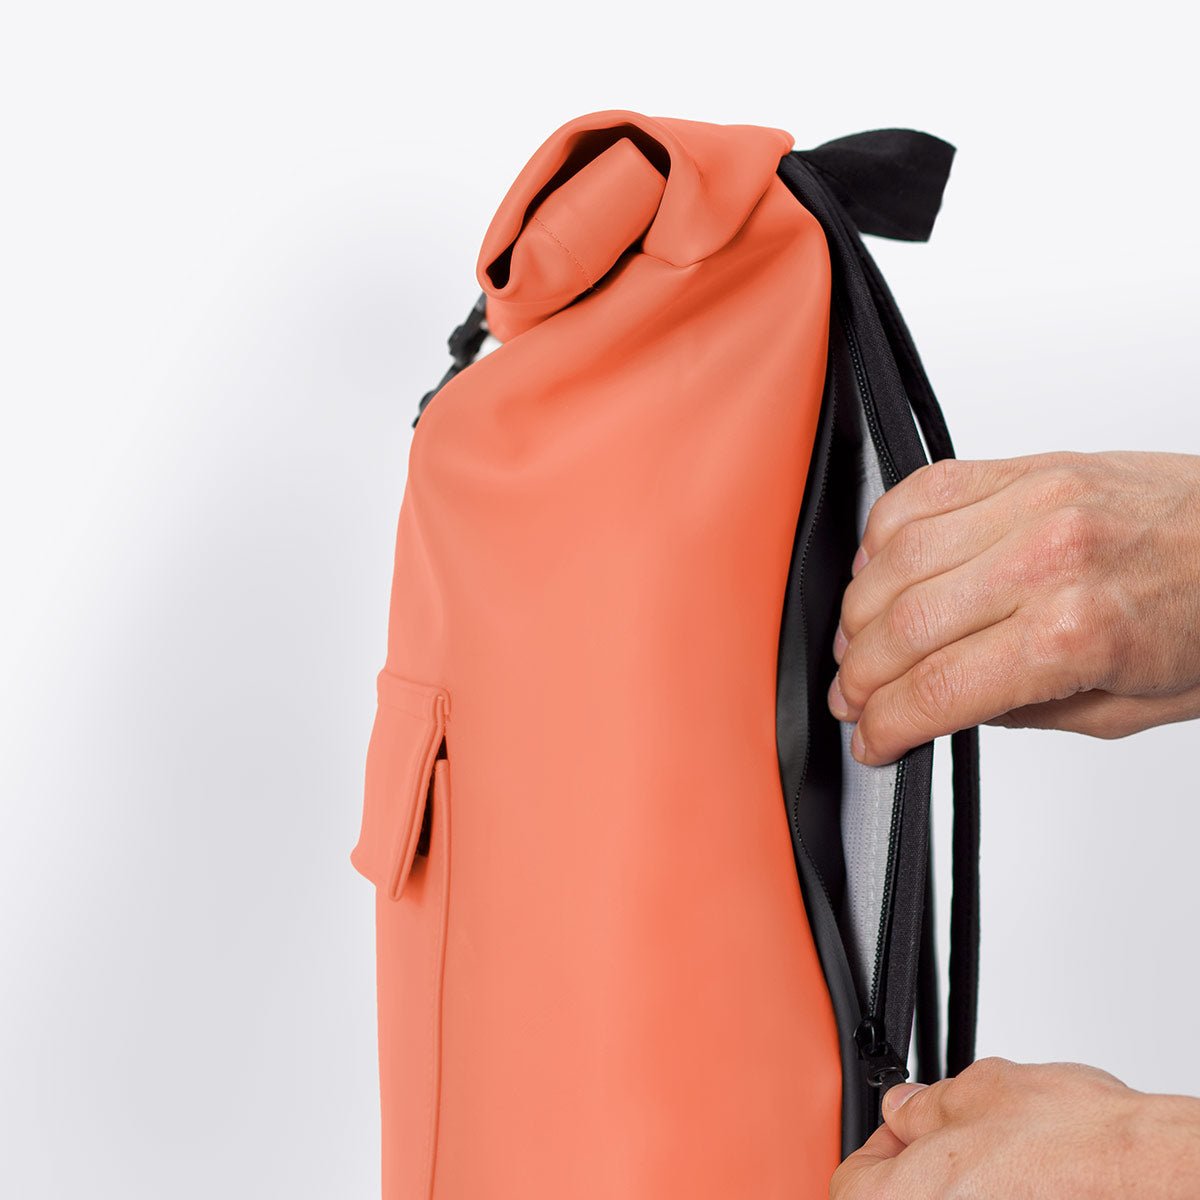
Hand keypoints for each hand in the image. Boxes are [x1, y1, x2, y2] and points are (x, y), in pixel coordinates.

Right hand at [827, 451, 1199, 764]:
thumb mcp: (1128, 709)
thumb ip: (1023, 711)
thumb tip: (944, 705)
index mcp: (1077, 632)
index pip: (936, 689)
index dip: (885, 724)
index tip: (871, 739)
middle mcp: (1047, 557)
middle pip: (902, 625)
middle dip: (860, 675)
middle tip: (852, 698)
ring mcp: (1033, 500)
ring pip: (895, 557)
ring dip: (859, 612)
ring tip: (858, 643)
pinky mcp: (1029, 465)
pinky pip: (921, 492)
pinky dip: (881, 537)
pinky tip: (878, 571)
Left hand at [830, 1057, 1199, 1198]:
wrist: (1145, 1174)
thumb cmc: (1067, 1140)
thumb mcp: (974, 1091)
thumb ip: (922, 1106)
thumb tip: (904, 1108)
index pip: (852, 1179)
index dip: (880, 1142)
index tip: (904, 1124)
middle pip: (900, 1199)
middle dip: (923, 1168)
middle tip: (952, 1138)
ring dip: (964, 1186)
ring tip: (1000, 1158)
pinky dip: (1002, 1195)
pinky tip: (1026, 1182)